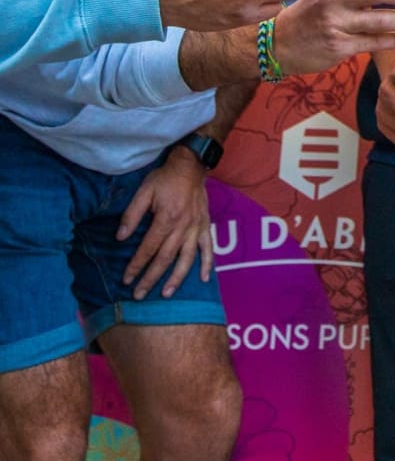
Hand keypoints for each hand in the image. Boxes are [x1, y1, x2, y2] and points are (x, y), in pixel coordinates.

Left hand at [117, 146, 211, 298]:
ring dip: (177, 278)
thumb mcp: (144, 191)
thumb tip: (120, 237)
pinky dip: (207, 264)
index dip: (136, 265)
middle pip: (166, 258)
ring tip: (166, 293)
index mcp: (167, 218)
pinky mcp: (205, 226)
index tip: (126, 279)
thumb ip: (132, 215)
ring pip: (187, 258)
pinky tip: (205, 278)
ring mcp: (197, 227)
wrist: (191, 165)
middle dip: (151, 278)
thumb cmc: (165, 178)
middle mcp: (183, 226)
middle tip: (139, 295)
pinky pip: (208, 248)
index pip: (148, 248)